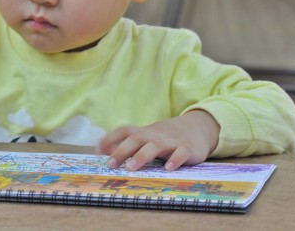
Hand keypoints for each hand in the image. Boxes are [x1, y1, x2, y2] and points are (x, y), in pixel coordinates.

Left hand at [97, 110, 219, 170]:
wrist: (197, 127)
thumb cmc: (165, 136)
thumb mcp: (147, 136)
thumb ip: (127, 142)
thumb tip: (102, 149)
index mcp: (145, 132)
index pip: (124, 131)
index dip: (110, 139)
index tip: (97, 150)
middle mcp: (155, 134)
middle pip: (137, 138)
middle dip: (122, 150)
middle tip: (111, 164)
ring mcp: (171, 140)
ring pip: (155, 145)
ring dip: (142, 155)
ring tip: (132, 167)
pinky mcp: (187, 148)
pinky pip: (181, 153)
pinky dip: (175, 159)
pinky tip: (168, 168)